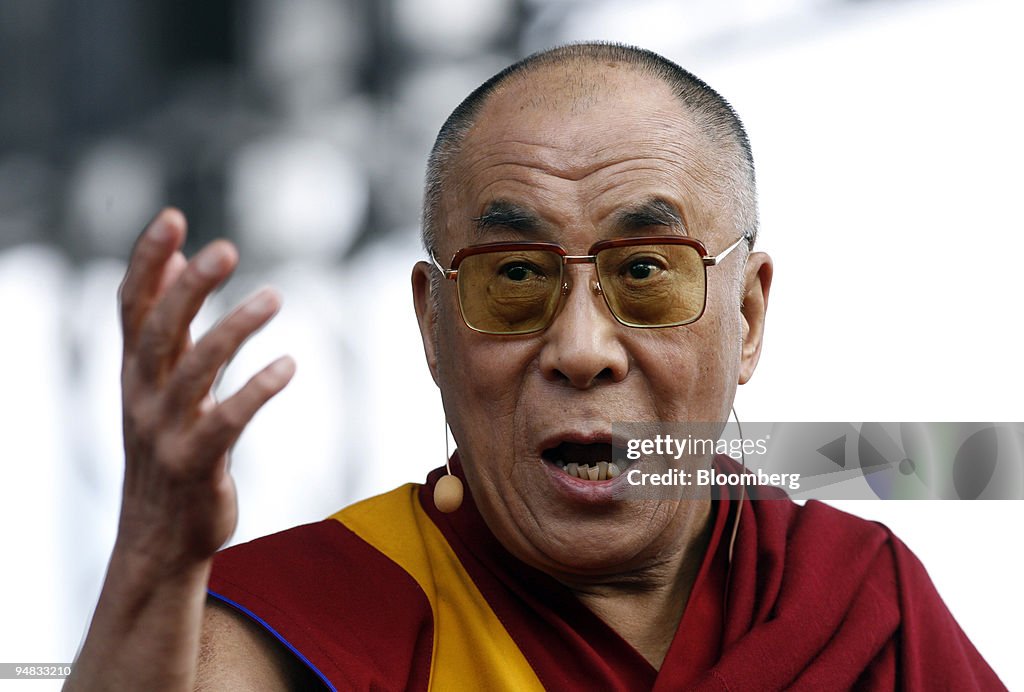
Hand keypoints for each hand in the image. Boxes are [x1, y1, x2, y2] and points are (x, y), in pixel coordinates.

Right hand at [115, 208, 293, 573]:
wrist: (158, 537)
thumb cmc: (168, 447)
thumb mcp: (159, 385)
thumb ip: (167, 325)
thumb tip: (171, 261)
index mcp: (134, 373)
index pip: (132, 306)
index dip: (147, 261)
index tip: (173, 216)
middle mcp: (142, 397)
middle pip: (159, 331)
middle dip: (189, 287)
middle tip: (224, 248)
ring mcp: (166, 432)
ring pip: (194, 371)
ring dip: (233, 330)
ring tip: (274, 296)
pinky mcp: (197, 465)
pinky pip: (226, 421)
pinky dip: (256, 390)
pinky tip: (288, 364)